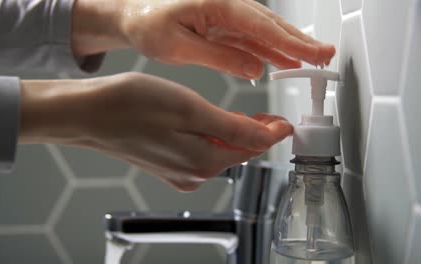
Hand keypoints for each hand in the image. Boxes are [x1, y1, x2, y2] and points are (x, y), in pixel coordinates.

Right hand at [20, 72, 291, 190]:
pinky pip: (199, 151)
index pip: (252, 148)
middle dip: (255, 133)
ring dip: (233, 134)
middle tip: (270, 116)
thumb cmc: (132, 106)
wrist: (88, 114)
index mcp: (203, 163)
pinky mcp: (165, 164)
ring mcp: (177, 171)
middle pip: (236, 152)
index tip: (286, 122)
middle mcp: (192, 173)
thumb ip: (234, 128)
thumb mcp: (192, 110)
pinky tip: (210, 123)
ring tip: (244, 115)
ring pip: (218, 151)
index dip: (273, 133)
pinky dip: (211, 137)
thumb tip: (269, 137)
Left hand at [72, 0, 335, 78]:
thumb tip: (255, 68)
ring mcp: (227, 15)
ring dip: (289, 47)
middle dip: (300, 42)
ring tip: (313, 60)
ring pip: (265, 32)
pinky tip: (283, 61)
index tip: (314, 54)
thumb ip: (219, 57)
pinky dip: (268, 50)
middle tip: (326, 56)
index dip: (291, 42)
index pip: (261, 25)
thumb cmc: (147, 24)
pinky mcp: (224, 25)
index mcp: (217, 4)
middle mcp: (227, 5)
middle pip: (271, 25)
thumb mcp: (178, 46)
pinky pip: (251, 38)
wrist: (133, 13)